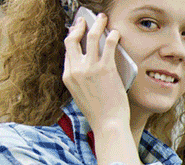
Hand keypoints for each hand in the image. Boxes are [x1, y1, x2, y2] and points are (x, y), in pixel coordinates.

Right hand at [62, 14, 129, 134]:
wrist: (108, 123)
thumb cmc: (100, 113)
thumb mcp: (82, 96)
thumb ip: (81, 81)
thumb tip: (89, 68)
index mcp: (68, 77)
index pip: (68, 52)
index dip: (72, 40)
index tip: (78, 33)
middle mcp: (76, 70)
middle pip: (72, 41)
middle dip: (78, 27)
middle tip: (85, 20)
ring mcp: (90, 69)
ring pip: (91, 38)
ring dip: (97, 25)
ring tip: (103, 19)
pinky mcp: (106, 69)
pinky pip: (108, 45)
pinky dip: (112, 36)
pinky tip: (116, 32)